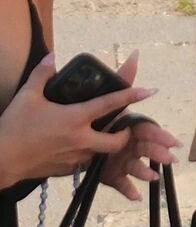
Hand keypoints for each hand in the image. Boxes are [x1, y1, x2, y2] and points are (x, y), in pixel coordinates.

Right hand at [0, 50, 158, 190]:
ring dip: (106, 147)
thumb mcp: (27, 95)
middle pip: (117, 141)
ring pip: (103, 154)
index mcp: (74, 118)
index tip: (150, 91)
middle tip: (122, 128)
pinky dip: (87, 155)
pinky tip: (76, 149)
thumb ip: (42, 74)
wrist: (2, 159)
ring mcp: (76, 157)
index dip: (131, 96)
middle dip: (124, 135)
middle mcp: (81, 139)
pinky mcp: (69, 170)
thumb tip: (51, 56)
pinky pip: (86, 162)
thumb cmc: (14, 126)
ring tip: (100, 138)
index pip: (110, 104)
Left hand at [96, 49, 179, 200]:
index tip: (173, 141)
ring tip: (153, 178)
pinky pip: (117, 182)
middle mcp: (125, 142)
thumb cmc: (81, 114)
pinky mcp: (106, 173)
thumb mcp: (98, 97)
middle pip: (144, 146)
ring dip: (144, 171)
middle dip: (158, 152)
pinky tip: (135, 197)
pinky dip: (127, 190)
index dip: (158, 132)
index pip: (143, 126)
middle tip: (171, 158)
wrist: (57, 136)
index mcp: (124, 124)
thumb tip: (135, 54)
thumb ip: (119, 77)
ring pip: (134, 165)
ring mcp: (117, 158)